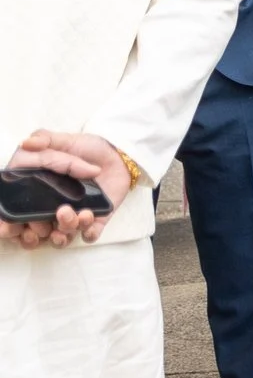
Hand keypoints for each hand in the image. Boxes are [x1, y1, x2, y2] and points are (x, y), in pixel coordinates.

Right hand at [4, 132, 131, 247]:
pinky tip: (90, 221)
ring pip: (61, 237)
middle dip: (38, 232)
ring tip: (76, 214)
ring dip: (65, 230)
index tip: (11, 228)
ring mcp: (72, 216)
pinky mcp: (94, 220)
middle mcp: (48, 209)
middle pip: (35, 232)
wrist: (117, 153)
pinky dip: (88, 233)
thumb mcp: (63, 141)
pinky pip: (88, 235)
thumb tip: (26, 143)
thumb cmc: (84, 147)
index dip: (9, 227)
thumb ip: (44, 141)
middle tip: (47, 222)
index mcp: (33, 193)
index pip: (14, 217)